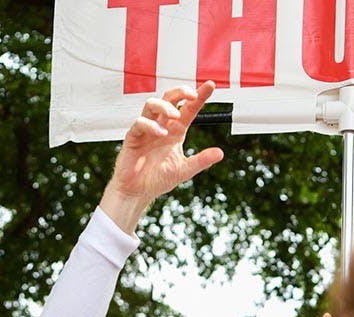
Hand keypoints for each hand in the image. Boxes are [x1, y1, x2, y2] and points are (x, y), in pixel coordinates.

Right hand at [99, 81, 223, 232]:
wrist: (137, 193)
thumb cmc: (157, 179)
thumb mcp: (184, 170)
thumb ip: (201, 161)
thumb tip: (220, 153)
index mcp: (175, 131)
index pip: (188, 109)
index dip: (199, 96)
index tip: (210, 85)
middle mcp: (161, 126)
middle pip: (169, 98)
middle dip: (180, 92)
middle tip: (192, 94)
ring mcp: (146, 130)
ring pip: (152, 104)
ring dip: (164, 106)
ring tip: (175, 116)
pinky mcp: (133, 137)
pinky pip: (140, 123)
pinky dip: (151, 125)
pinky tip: (161, 133)